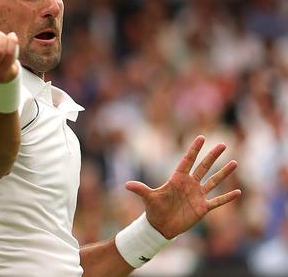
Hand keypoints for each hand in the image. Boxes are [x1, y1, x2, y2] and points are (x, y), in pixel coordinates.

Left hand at [125, 135, 241, 238]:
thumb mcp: (148, 198)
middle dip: (213, 156)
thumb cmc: (154, 210)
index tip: (201, 137)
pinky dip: (227, 197)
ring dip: (224, 173)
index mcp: (177, 179)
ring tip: (235, 162)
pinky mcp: (202, 208)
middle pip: (203, 167)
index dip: (194, 149)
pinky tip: (238, 192)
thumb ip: (140, 190)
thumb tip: (126, 185)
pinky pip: (217, 201)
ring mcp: (197, 195)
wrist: (161, 226)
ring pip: (213, 181)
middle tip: (223, 144)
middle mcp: (189, 184)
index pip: (187, 161)